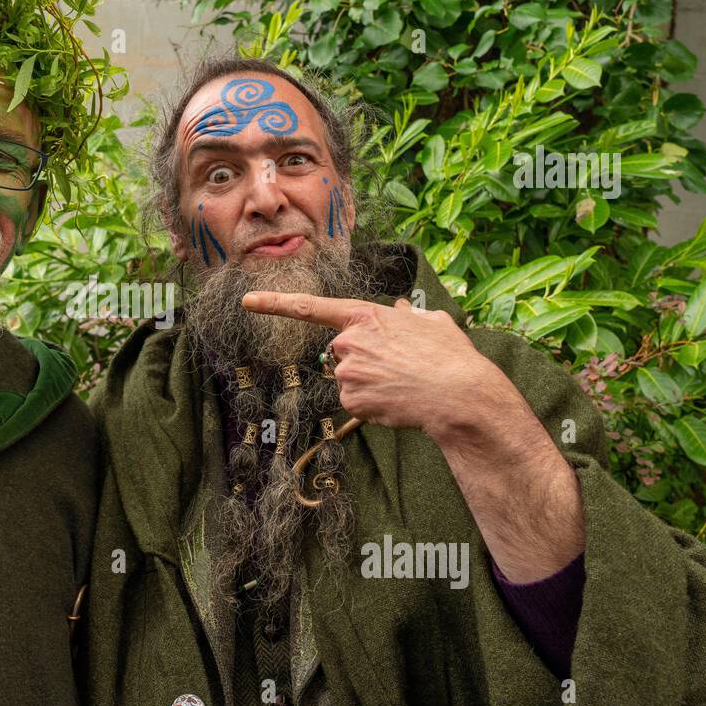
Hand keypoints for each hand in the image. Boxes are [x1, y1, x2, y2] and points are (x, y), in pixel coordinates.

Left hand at [241, 292, 499, 438]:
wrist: (458, 394)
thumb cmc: (451, 356)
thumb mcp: (432, 323)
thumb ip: (410, 315)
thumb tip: (400, 310)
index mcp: (365, 316)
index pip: (311, 307)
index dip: (276, 303)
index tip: (247, 301)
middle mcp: (348, 341)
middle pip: (340, 351)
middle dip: (362, 359)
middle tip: (397, 367)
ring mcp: (346, 372)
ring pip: (347, 378)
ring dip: (368, 383)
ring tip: (402, 384)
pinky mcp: (350, 400)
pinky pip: (353, 402)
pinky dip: (371, 404)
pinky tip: (395, 401)